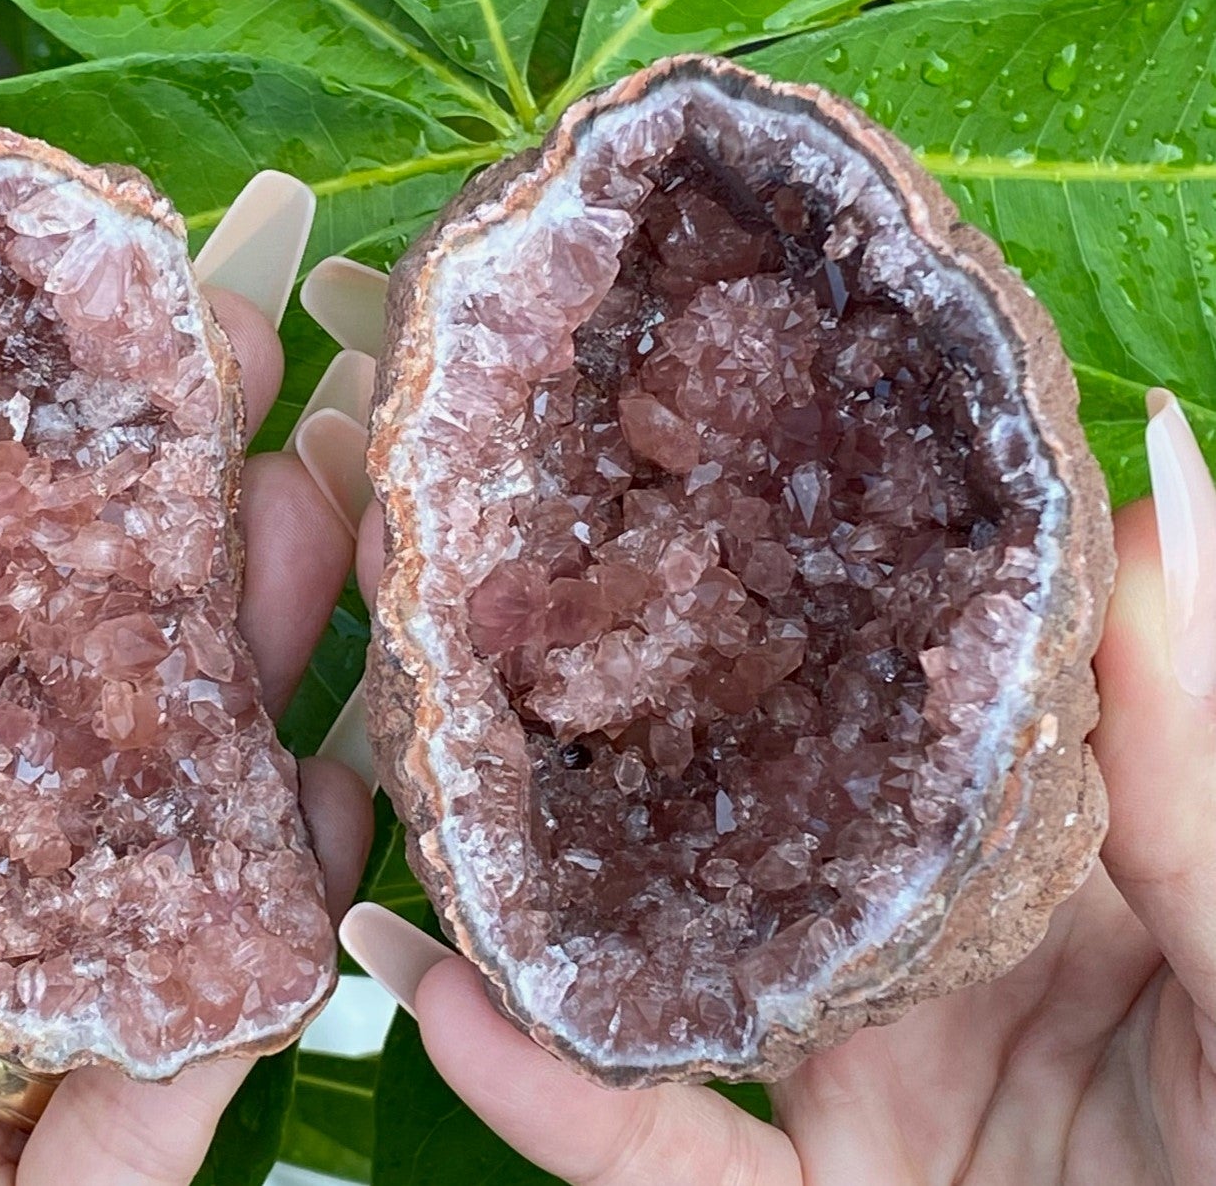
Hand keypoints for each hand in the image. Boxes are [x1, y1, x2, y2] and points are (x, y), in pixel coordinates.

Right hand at [342, 390, 1215, 1185]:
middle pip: (735, 798)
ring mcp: (852, 1074)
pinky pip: (652, 1155)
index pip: (891, 676)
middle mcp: (921, 939)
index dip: (791, 563)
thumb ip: (1200, 755)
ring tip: (420, 744)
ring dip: (530, 866)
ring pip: (660, 958)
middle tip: (483, 569)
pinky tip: (442, 995)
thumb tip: (1166, 486)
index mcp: (1040, 844)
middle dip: (607, 692)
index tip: (680, 442)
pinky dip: (542, 1091)